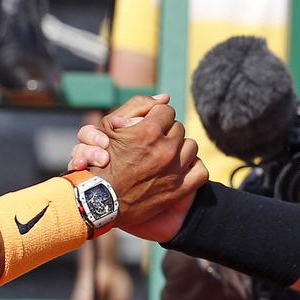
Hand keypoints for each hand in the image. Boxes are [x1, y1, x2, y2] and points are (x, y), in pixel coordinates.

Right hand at [84, 95, 207, 234]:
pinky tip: (180, 168)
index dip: (157, 117)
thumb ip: (138, 106)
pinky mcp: (179, 190)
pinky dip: (193, 168)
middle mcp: (165, 149)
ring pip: (191, 146)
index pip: (167, 111)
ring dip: (179, 148)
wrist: (99, 201)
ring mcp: (174, 170)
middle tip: (153, 143)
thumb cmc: (101, 161)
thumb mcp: (109, 127)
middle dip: (167, 133)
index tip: (149, 126)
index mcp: (149, 131)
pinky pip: (200, 171)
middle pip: (178, 128)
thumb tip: (166, 97)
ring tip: (165, 155)